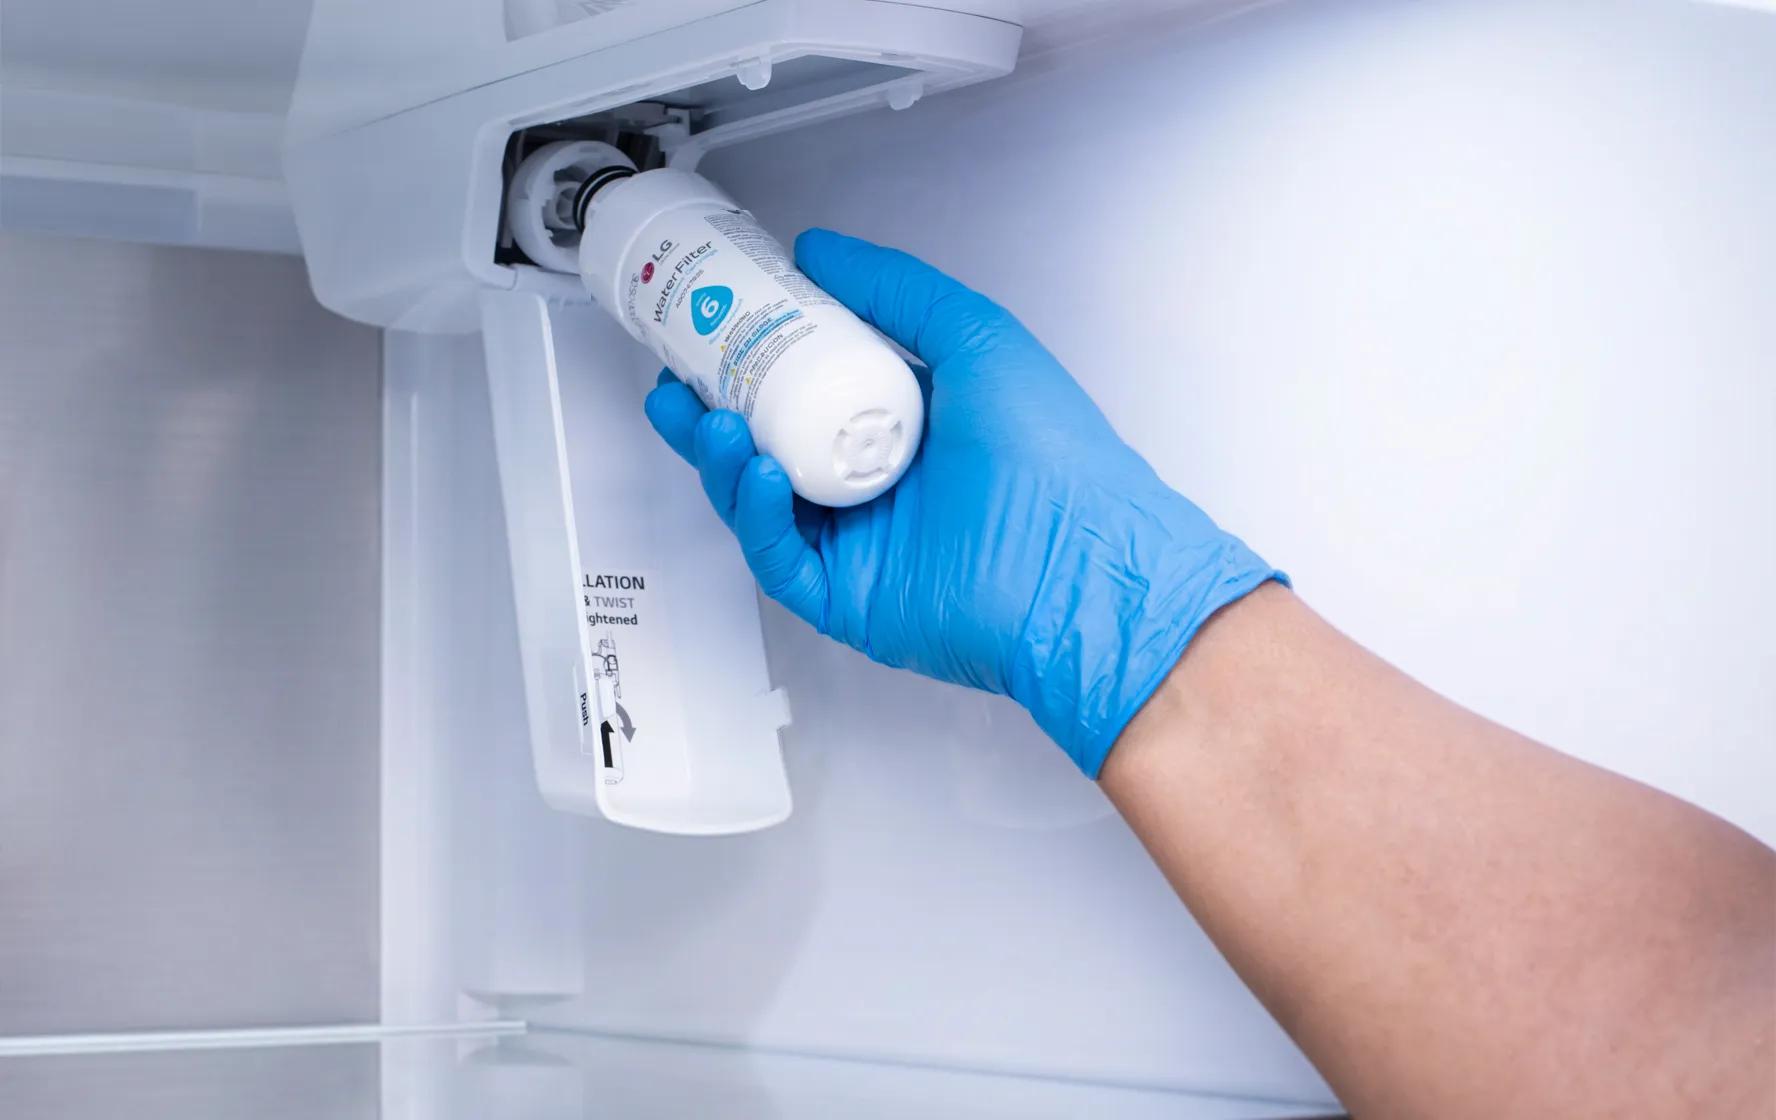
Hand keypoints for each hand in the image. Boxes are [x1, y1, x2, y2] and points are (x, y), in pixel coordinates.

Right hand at [644, 229, 1280, 775]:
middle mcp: (874, 485)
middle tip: (679, 377)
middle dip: (712, 412)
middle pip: (766, 446)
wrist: (1084, 563)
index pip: (805, 389)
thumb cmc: (1054, 457)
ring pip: (760, 502)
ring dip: (722, 458)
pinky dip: (756, 514)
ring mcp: (857, 544)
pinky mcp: (846, 598)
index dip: (753, 359)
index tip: (714, 324)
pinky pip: (780, 556)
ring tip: (706, 415)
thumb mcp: (974, 337)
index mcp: (902, 425)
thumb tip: (823, 252)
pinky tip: (755, 470)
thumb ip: (896, 290)